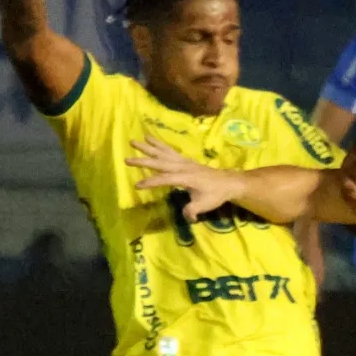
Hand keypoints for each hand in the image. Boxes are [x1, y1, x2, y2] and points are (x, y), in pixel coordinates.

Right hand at [125, 136, 240, 217]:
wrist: (227, 182)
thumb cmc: (215, 194)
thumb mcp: (205, 205)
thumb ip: (193, 210)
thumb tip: (187, 216)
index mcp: (186, 177)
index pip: (166, 179)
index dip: (152, 182)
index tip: (138, 185)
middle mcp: (183, 167)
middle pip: (160, 163)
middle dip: (143, 161)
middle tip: (127, 159)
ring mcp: (183, 161)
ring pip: (163, 153)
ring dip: (148, 147)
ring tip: (134, 141)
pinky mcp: (184, 160)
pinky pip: (168, 150)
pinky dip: (158, 144)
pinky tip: (149, 138)